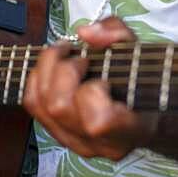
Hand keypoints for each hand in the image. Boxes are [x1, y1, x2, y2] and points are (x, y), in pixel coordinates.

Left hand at [23, 17, 156, 160]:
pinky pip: (34, 107)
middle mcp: (101, 144)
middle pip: (59, 107)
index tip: (101, 74)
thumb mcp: (138, 49)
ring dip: (46, 71)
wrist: (143, 113)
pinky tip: (52, 69)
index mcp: (130, 128)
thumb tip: (85, 33)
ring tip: (64, 57)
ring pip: (41, 106)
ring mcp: (78, 143)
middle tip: (79, 58)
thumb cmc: (143, 81)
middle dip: (63, 71)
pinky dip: (37, 81)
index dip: (91, 90)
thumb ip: (117, 34)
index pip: (98, 121)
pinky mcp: (60, 136)